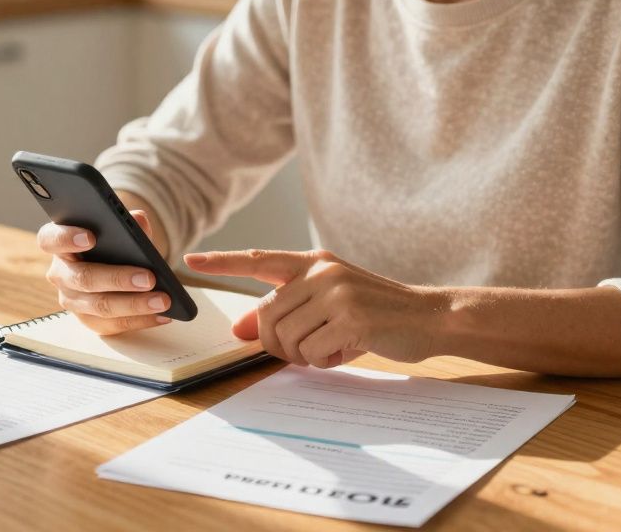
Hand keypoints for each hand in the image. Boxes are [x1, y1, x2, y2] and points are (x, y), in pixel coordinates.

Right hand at [37, 209, 171, 334]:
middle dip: (118, 279)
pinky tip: (162, 314)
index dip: (67, 238)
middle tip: (149, 278)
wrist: (116, 267)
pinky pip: (113, 325)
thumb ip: (128, 223)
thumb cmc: (113, 244)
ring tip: (162, 300)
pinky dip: (141, 320)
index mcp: (59, 244)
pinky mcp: (88, 321)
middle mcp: (60, 273)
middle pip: (83, 278)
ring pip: (100, 306)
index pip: (50, 239)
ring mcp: (72, 300)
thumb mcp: (120, 229)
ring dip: (134, 304)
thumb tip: (139, 220)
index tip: (91, 237)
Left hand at [184, 249, 440, 367]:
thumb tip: (239, 328)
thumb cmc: (375, 313)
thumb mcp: (328, 304)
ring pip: (288, 338)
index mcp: (314, 263)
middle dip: (279, 344)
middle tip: (305, 351)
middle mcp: (322, 272)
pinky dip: (325, 361)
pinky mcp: (351, 318)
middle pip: (268, 316)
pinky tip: (347, 350)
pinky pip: (312, 352)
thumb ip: (285, 310)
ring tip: (333, 346)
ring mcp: (336, 293)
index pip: (259, 259)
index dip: (222, 261)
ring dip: (305, 355)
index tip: (191, 259)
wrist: (429, 317)